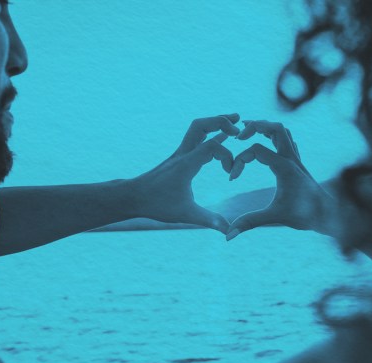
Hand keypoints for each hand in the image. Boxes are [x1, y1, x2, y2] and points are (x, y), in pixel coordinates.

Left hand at [131, 114, 240, 232]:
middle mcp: (183, 154)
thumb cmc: (157, 205)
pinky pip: (196, 138)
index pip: (212, 145)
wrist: (133, 197)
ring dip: (215, 123)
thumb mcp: (186, 214)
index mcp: (186, 164)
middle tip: (239, 123)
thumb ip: (209, 220)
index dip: (227, 156)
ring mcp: (180, 153)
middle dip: (221, 121)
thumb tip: (228, 232)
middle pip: (201, 125)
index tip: (230, 176)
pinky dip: (210, 134)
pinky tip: (219, 137)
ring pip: (197, 127)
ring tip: (233, 122)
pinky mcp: (178, 158)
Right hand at [226, 120, 334, 239]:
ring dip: (266, 128)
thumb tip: (228, 236)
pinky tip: (266, 143)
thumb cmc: (304, 215)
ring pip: (283, 131)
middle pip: (274, 127)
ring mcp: (296, 159)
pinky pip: (288, 141)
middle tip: (238, 134)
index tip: (231, 178)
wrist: (329, 215)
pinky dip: (275, 136)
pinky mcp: (298, 164)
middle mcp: (291, 158)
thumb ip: (250, 223)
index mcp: (284, 166)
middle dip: (255, 126)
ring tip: (248, 129)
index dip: (239, 161)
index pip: (255, 150)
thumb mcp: (274, 217)